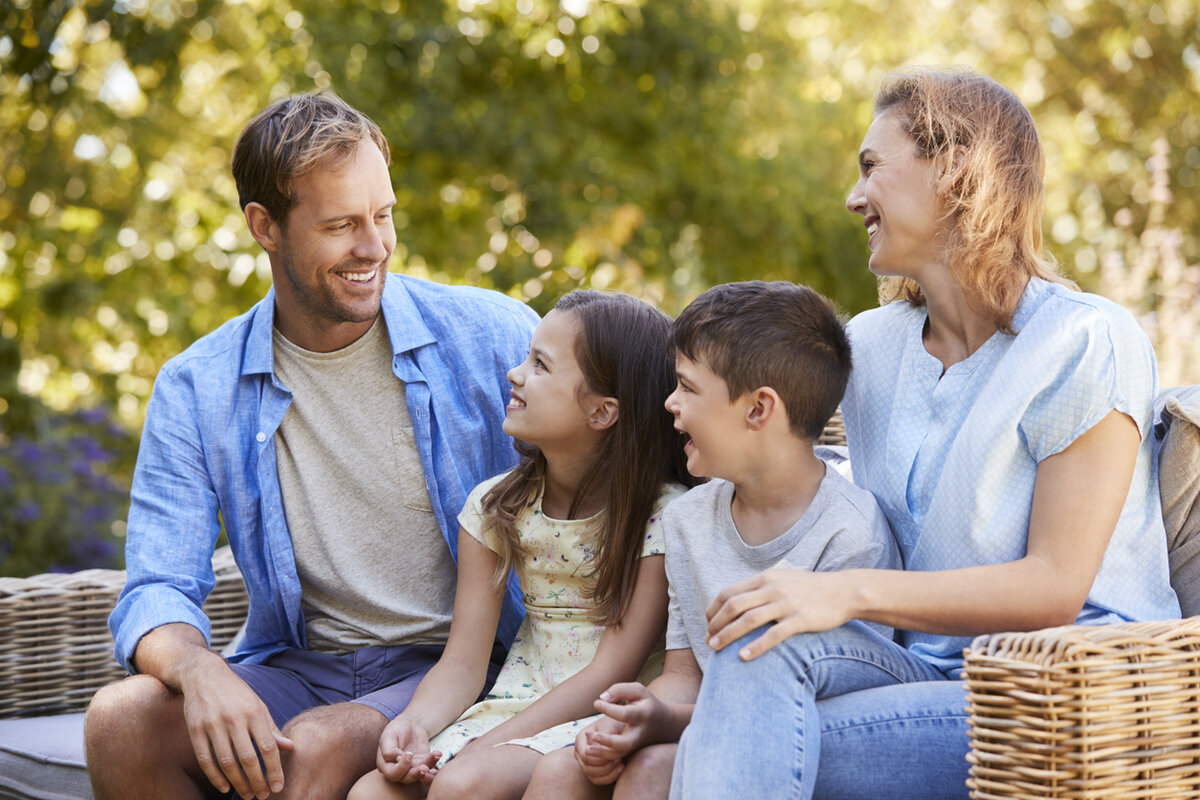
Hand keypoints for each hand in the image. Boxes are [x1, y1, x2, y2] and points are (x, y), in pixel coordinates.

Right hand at [179, 658, 293, 798]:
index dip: (274, 769)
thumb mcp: (258, 705)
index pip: (268, 747)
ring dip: (238, 783)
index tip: (278, 787)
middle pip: (248, 758)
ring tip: (247, 794)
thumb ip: (271, 728)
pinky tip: (225, 787)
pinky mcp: (195, 730)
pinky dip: (215, 777)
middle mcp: (234, 719)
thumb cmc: (236, 693)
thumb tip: (290, 747)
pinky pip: (206, 759)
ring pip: (227, 762)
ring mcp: (213, 725)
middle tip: (262, 796)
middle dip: (257, 781)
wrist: (204, 675)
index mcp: (254, 712)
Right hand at [375, 717, 440, 784]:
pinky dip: (434, 760)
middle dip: (416, 774)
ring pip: (420, 773)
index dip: (401, 767)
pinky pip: (429, 765)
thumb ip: (389, 748)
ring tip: (434, 756)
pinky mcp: (423, 762)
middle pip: (406, 778)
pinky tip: (438, 753)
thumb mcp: (389, 735)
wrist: (409, 725)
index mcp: (386, 765)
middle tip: (424, 768)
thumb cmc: (395, 730)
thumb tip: (396, 758)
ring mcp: (411, 767)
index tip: (408, 754)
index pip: (392, 774)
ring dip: (428, 767)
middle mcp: (398, 770)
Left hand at [573, 682, 670, 784]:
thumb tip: (602, 698)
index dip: (609, 709)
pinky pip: (617, 759)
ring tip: (587, 749)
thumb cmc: (646, 703)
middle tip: (593, 736)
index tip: (596, 703)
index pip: (625, 714)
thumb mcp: (638, 691)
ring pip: (620, 755)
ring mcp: (635, 745)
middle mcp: (639, 733)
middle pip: (625, 743)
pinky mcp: (631, 752)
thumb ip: (620, 690)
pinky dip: (604, 758)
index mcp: (643, 715)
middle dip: (608, 742)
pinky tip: (591, 751)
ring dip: (602, 754)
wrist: (664, 724)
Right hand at [574, 717, 627, 784]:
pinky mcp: (593, 770)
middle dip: (605, 766)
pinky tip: (621, 768)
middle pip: (587, 767)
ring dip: (608, 772)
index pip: (585, 755)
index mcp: (580, 738)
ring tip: (621, 763)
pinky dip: (610, 777)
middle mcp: (580, 751)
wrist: (621, 726)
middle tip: (619, 759)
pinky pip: (598, 780)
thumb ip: (603, 736)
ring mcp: (585, 762)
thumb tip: (596, 748)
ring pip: (592, 776)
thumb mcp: (609, 726)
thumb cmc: (616, 723)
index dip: (600, 757)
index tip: (615, 755)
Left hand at [705, 568, 853, 660]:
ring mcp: (786, 603)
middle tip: (707, 640)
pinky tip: (743, 657)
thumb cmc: (810, 588)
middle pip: (734, 606)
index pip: (728, 592)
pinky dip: (756, 646)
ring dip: (728, 635)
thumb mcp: (782, 580)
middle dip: (716, 624)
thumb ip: (761, 588)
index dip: (713, 609)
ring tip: (715, 648)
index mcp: (765, 578)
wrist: (844, 591)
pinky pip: (773, 634)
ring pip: (749, 619)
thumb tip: (737, 602)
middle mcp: (772, 588)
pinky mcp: (800, 619)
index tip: (707, 624)